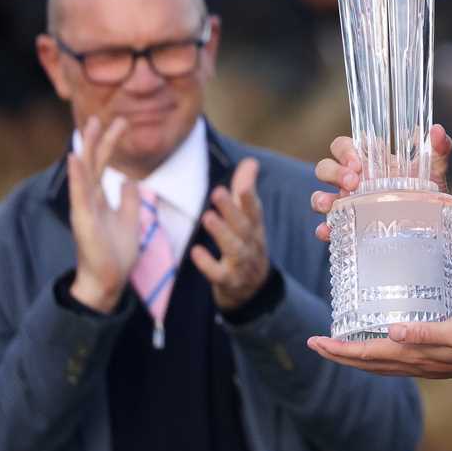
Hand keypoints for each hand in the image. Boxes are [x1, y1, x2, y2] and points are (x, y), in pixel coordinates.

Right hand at [69, 116, 140, 312]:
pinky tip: (75, 157)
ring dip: (88, 149)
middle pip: (94, 163)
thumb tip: (130, 180)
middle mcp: (89, 200)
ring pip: (85, 173)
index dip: (110, 143)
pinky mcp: (83, 220)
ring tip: (89, 126)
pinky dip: (78, 175)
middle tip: (102, 115)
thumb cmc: (116, 254)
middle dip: (99, 139)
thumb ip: (128, 200)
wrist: (108, 282)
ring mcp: (85, 209)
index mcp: (99, 200)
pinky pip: (80, 194)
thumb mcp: (129, 220)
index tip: (121, 122)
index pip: (104, 165)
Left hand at [190, 157, 270, 310]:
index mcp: (255, 227)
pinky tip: (196, 251)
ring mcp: (241, 264)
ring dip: (221, 233)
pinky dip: (208, 264)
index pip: (254, 209)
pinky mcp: (229, 282)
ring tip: (207, 217)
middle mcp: (251, 244)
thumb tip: (251, 161)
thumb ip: (245, 189)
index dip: (249, 196)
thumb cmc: (246, 244)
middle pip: (243, 226)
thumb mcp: (248, 219)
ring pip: (235, 248)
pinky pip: (219, 274)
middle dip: (231, 209)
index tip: (242, 182)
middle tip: (217, 191)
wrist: (252, 289)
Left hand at [307, 312, 451, 378]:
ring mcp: (419, 366)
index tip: (315, 341)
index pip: (365, 353)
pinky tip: (375, 348)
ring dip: (352, 358)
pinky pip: (389, 364)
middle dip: (337, 354)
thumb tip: (393, 331)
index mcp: (412, 354)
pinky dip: (372, 357)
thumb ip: (425, 332)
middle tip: (314, 344)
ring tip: (335, 348)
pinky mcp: (427, 362)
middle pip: (364, 362)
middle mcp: (410, 363)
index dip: (338, 348)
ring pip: (375, 365)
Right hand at [310, 123, 451, 240]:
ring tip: (333, 205)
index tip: (358, 161)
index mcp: (368, 160)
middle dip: (334, 172)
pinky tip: (329, 232)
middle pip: (325, 167)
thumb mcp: (434, 169)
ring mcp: (348, 204)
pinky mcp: (349, 227)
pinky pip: (328, 227)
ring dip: (321, 199)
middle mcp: (353, 180)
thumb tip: (437, 130)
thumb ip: (439, 148)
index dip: (345, 150)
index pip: (343, 146)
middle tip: (353, 182)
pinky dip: (325, 229)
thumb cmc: (427, 189)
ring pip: (319, 196)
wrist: (433, 223)